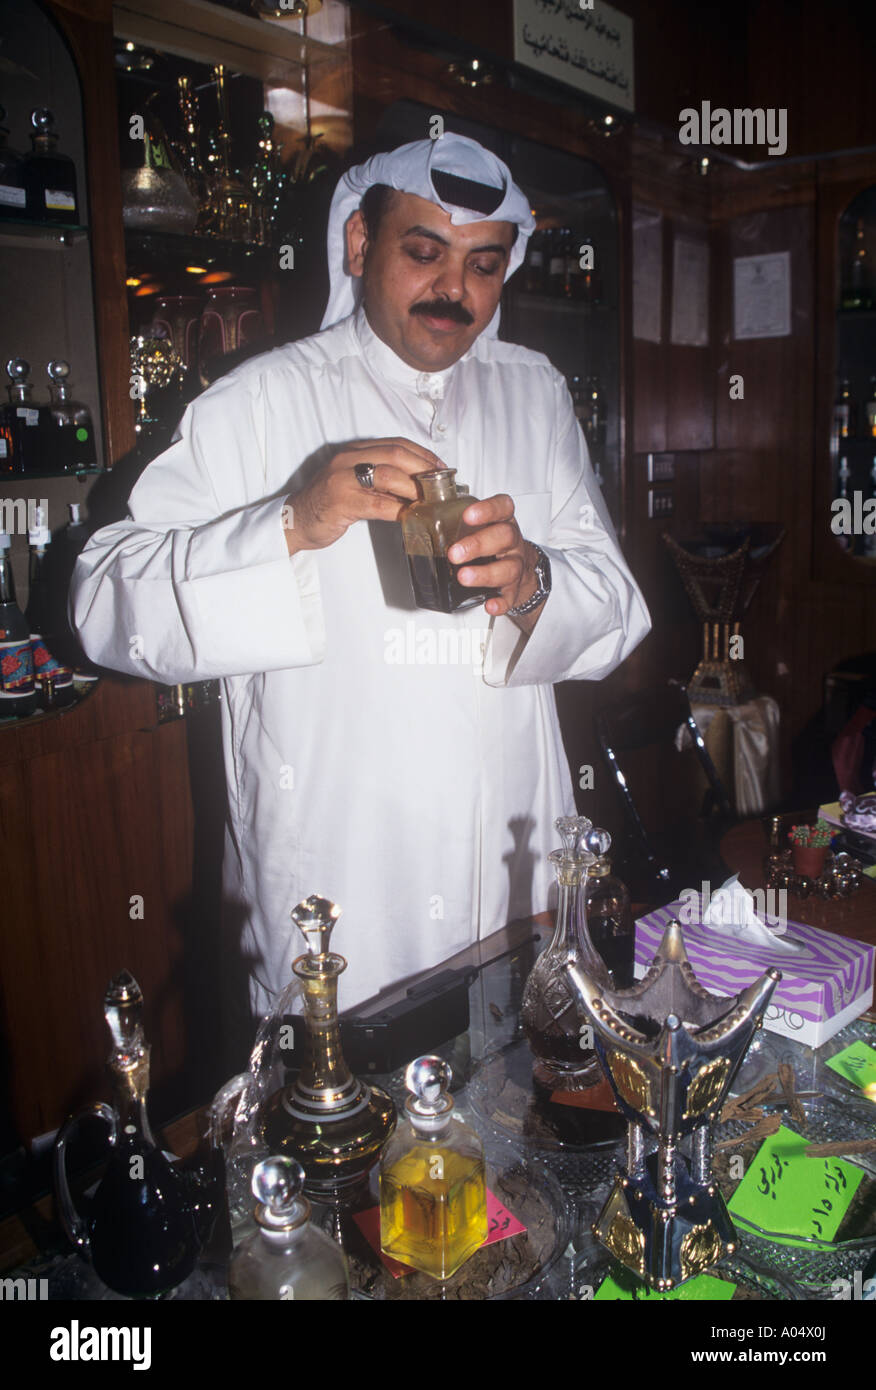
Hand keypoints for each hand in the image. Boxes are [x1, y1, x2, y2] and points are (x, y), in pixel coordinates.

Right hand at [283, 438, 442, 553]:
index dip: (422, 454)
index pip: (396, 443)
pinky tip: (411, 516)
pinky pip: (378, 504)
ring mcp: (343, 479)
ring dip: (414, 489)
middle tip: (441, 485)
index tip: (441, 468)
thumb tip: (418, 485)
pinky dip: (398, 510)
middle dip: (423, 469)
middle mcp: (348, 459)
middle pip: (396, 454)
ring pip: (389, 476)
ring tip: (429, 501)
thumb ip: (380, 479)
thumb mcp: (355, 483)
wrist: (295, 520)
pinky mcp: (341, 501)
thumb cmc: (329, 504)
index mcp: (354, 451)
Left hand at [446, 494, 541, 618]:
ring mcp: (515, 564)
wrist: (519, 568)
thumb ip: (453, 520)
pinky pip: (510, 597)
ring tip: (464, 577)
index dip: (488, 509)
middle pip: (504, 537)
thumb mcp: (478, 526)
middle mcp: (511, 542)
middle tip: (454, 553)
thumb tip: (409, 516)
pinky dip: (500, 602)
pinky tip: (489, 605)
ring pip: (508, 568)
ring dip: (485, 574)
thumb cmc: (491, 542)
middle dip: (478, 544)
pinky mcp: (514, 589)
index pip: (502, 507)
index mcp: (502, 521)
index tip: (468, 515)